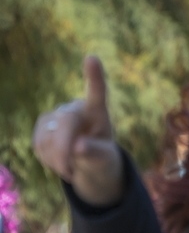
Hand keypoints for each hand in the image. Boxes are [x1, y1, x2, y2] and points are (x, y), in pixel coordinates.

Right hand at [32, 56, 122, 206]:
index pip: (97, 92)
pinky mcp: (42, 125)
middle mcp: (75, 108)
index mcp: (98, 113)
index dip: (94, 76)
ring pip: (47, 136)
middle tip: (69, 174)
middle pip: (65, 123)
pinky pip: (38, 144)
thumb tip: (77, 146)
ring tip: (71, 170)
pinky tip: (58, 162)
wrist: (87, 163)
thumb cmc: (102, 158)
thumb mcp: (105, 159)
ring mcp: (56, 115)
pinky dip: (47, 159)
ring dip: (56, 159)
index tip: (92, 58)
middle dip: (64, 150)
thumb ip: (95, 152)